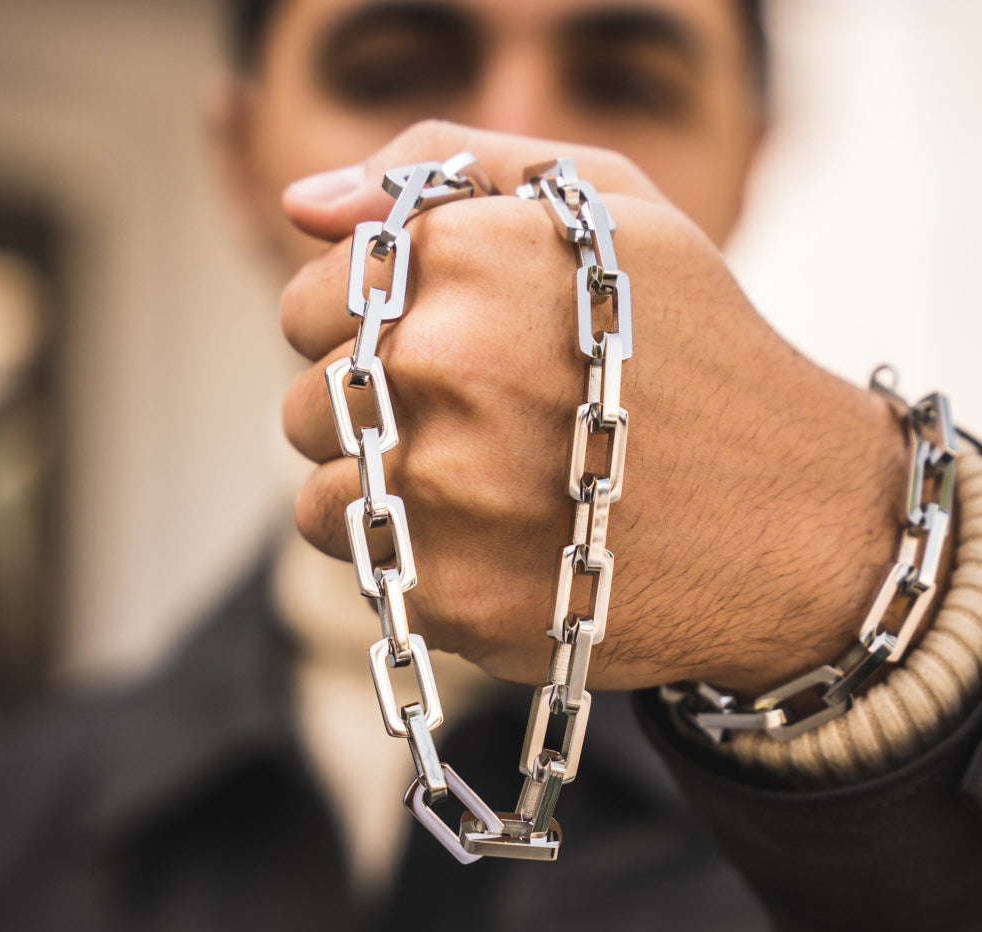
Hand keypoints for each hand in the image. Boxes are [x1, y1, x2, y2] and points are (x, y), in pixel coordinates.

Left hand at [281, 120, 908, 694]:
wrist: (796, 517)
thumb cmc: (699, 354)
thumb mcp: (609, 208)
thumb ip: (444, 167)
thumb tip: (303, 205)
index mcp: (472, 256)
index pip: (307, 303)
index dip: (362, 336)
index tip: (432, 356)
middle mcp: (447, 366)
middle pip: (305, 404)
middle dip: (373, 418)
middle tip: (473, 430)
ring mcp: (448, 489)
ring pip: (320, 497)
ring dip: (381, 497)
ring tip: (484, 491)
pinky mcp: (457, 596)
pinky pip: (369, 572)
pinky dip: (418, 562)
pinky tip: (500, 543)